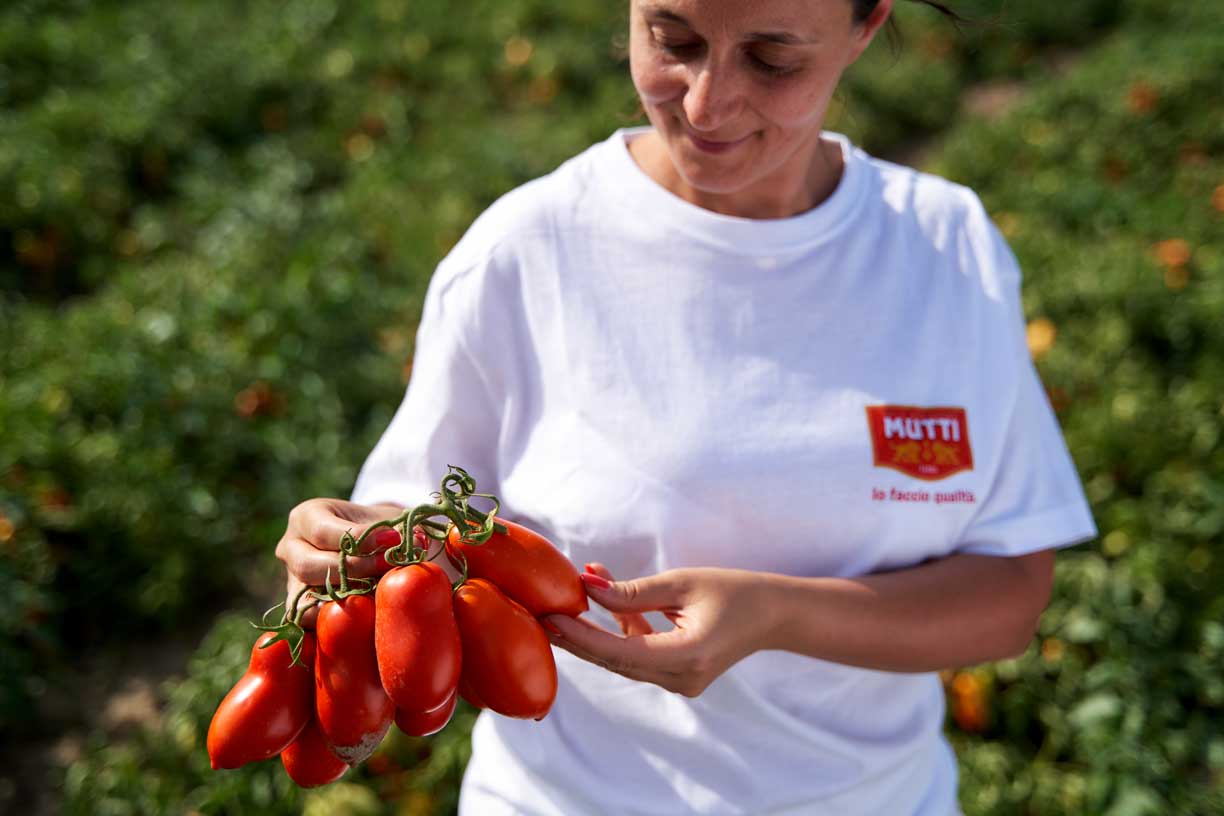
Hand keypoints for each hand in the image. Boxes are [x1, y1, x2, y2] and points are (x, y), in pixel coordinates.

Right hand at [274, 498, 404, 626]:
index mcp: (306, 517)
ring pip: (305, 599)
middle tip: (388, 566)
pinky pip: (310, 623)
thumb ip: (400, 529)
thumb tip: (417, 543)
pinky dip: (336, 621)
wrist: (371, 547)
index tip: (394, 540)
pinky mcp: (300, 610)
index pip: (323, 532)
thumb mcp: (388, 519)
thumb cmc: (379, 527)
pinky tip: (366, 614)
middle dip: (353, 569)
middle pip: (309, 566)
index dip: (359, 539)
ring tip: (378, 592)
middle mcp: (291, 549)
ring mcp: (292, 582)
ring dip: (344, 598)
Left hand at [545, 563, 777, 697]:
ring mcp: (679, 683)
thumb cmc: (734, 592)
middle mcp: (681, 679)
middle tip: (541, 611)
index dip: (581, 635)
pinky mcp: (676, 677)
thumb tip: (587, 588)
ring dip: (595, 628)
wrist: (773, 614)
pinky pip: (637, 655)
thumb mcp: (682, 583)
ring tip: (567, 596)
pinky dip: (619, 630)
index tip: (550, 616)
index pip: (621, 652)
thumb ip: (632, 591)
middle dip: (577, 636)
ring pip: (622, 659)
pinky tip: (602, 598)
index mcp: (688, 657)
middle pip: (614, 661)